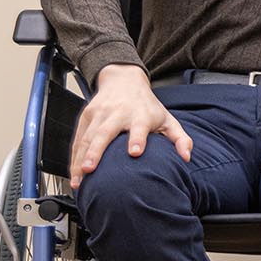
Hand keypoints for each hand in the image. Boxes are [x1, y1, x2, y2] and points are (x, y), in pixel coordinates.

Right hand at [71, 64, 192, 181]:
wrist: (124, 80)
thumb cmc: (147, 105)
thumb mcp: (167, 118)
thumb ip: (179, 138)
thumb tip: (187, 157)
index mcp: (140, 114)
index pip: (139, 127)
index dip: (137, 138)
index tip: (135, 153)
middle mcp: (117, 113)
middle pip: (105, 132)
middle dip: (96, 151)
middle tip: (90, 170)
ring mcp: (99, 114)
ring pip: (86, 137)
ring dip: (80, 159)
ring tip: (78, 180)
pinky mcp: (86, 116)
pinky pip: (77, 139)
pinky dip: (73, 157)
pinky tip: (73, 175)